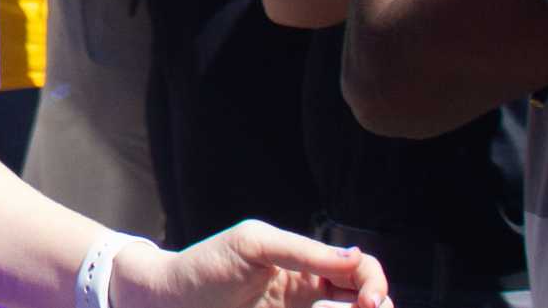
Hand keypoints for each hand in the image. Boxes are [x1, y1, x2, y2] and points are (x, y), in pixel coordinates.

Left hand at [114, 221, 389, 307]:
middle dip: (379, 306)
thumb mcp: (254, 245)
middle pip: (365, 301)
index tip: (369, 301)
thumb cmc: (206, 266)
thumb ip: (303, 251)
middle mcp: (309, 296)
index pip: (360, 271)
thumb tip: (357, 258)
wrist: (168, 302)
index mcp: (306, 266)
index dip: (374, 283)